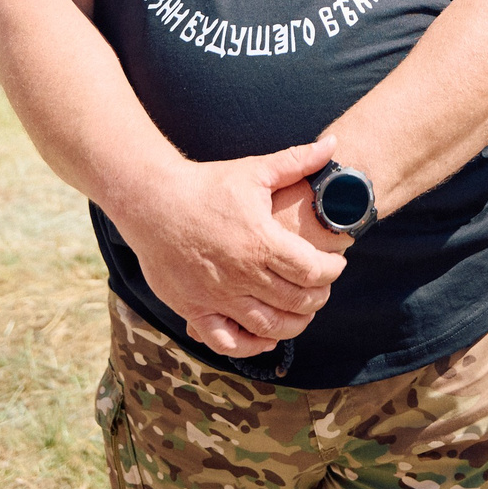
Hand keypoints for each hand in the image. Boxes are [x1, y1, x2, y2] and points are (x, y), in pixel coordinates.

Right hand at [117, 136, 349, 358]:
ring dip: (294, 324)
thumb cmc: (206, 184)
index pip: (313, 271)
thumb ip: (296, 161)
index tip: (335, 264)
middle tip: (322, 288)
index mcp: (261, 242)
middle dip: (318, 297)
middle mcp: (243, 274)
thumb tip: (333, 143)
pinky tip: (264, 335)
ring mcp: (218, 296)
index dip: (332, 270)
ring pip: (268, 326)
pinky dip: (251, 345)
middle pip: (297, 301)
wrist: (152, 201)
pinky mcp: (194, 309)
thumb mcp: (254, 171)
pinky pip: (227, 341)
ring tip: (301, 313)